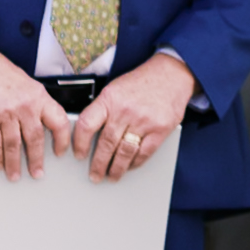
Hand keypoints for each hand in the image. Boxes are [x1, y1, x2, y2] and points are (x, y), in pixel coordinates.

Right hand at [0, 48, 71, 181]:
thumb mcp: (27, 83)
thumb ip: (35, 101)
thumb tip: (42, 121)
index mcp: (38, 96)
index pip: (58, 121)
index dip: (62, 140)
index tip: (61, 152)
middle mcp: (24, 106)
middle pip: (35, 139)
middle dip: (36, 160)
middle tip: (37, 173)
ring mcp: (4, 114)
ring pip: (14, 145)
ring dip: (14, 164)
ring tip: (15, 175)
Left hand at [74, 54, 195, 181]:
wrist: (171, 74)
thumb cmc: (141, 82)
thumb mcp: (115, 89)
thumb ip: (103, 109)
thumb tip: (88, 134)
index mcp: (109, 99)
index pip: (86, 124)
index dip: (79, 143)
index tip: (78, 155)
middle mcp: (125, 110)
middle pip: (107, 144)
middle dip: (98, 164)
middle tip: (95, 175)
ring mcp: (144, 121)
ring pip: (125, 152)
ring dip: (117, 168)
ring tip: (111, 176)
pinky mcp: (160, 129)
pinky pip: (144, 152)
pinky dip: (136, 162)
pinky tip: (130, 166)